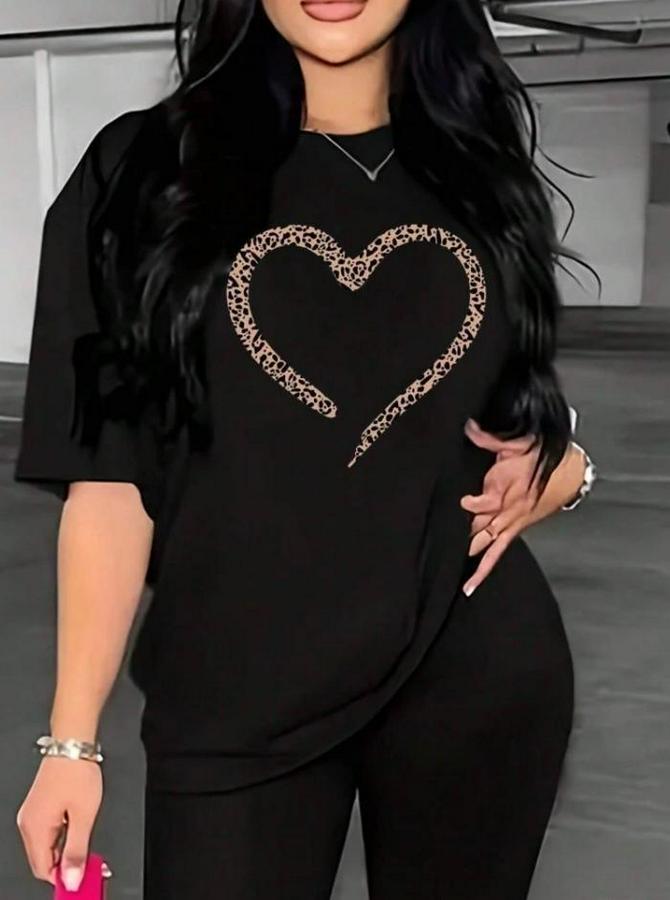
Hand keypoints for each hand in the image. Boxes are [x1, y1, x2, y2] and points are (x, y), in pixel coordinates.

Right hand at [16, 757, 102, 889]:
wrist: (72, 744)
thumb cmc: (77, 771)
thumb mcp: (84, 815)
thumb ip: (77, 850)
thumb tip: (72, 878)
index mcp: (35, 828)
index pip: (43, 869)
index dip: (63, 876)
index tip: (83, 876)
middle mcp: (28, 823)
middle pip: (43, 859)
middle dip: (65, 862)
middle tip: (88, 859)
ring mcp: (32, 814)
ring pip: (46, 845)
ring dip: (65, 848)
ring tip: (85, 836)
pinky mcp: (39, 806)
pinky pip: (48, 831)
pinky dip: (62, 835)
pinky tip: (76, 825)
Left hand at [459, 418, 586, 595]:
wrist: (572, 472)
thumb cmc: (545, 455)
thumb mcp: (517, 443)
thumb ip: (489, 438)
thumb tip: (468, 426)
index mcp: (508, 488)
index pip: (486, 502)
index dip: (472, 504)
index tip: (462, 502)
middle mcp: (508, 510)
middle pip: (480, 527)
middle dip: (461, 535)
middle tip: (439, 546)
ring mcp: (511, 522)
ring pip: (486, 544)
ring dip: (469, 556)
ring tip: (449, 574)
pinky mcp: (515, 529)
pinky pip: (498, 552)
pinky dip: (484, 569)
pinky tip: (471, 585)